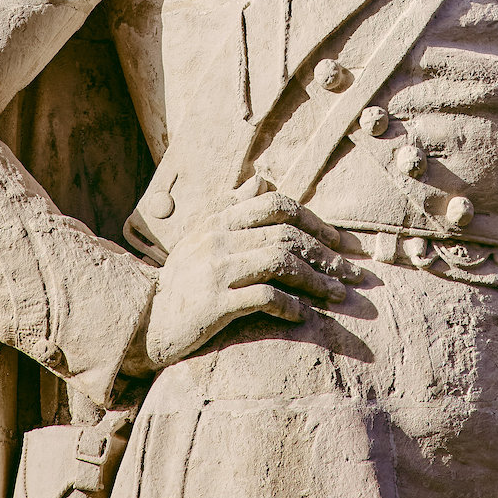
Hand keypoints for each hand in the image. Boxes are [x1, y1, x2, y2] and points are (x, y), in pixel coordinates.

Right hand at [143, 182, 361, 368]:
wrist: (145, 319)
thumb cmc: (181, 278)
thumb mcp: (202, 235)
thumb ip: (233, 207)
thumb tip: (260, 179)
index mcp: (220, 219)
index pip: (276, 205)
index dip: (313, 220)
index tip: (337, 241)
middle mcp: (219, 238)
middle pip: (286, 235)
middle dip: (325, 254)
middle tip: (351, 272)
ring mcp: (216, 270)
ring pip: (280, 262)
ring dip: (316, 280)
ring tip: (338, 296)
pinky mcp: (215, 303)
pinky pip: (263, 297)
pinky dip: (289, 305)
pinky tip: (304, 315)